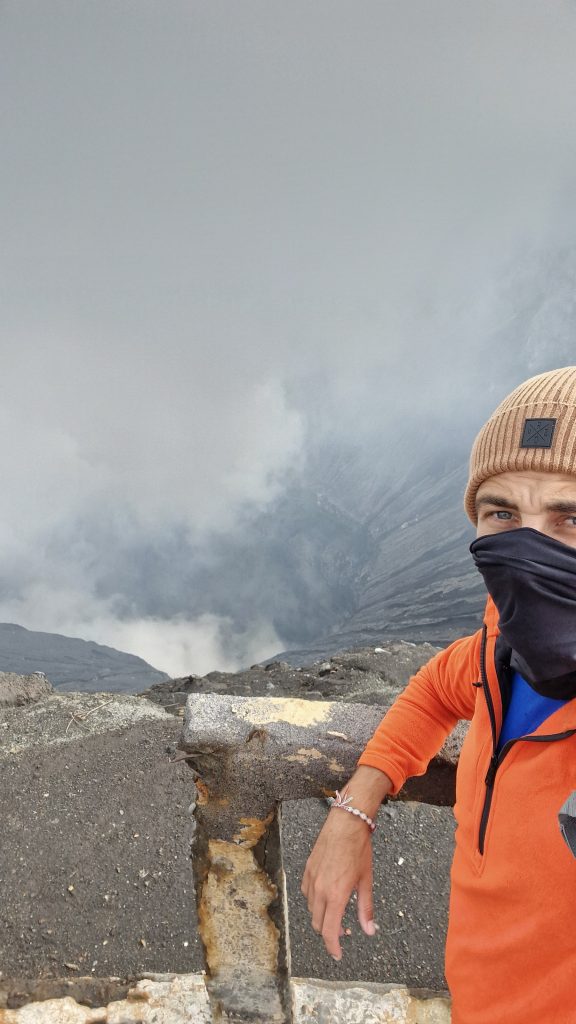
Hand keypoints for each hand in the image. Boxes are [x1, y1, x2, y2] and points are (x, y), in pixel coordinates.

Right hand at [301, 808, 375, 960]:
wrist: (346, 823)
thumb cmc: (358, 849)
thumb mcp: (366, 880)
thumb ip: (365, 908)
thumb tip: (369, 930)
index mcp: (336, 895)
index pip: (329, 932)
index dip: (333, 947)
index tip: (338, 954)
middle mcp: (320, 890)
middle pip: (318, 924)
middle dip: (329, 933)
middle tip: (343, 932)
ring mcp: (311, 879)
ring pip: (311, 910)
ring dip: (321, 917)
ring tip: (336, 912)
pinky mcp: (307, 870)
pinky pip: (306, 893)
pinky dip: (314, 901)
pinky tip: (326, 896)